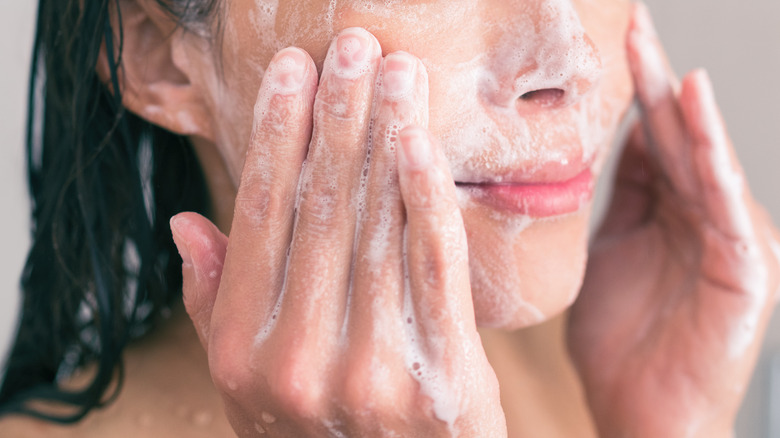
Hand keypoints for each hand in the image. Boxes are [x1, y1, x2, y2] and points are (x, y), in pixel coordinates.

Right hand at [170, 28, 504, 436]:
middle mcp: (298, 359)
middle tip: (350, 48)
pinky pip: (435, 271)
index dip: (274, 137)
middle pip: (320, 210)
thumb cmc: (318, 437)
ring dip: (385, 139)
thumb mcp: (247, 387)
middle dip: (336, 118)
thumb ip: (216, 306)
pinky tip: (420, 144)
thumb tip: (186, 225)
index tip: (290, 74)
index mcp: (243, 351)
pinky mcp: (443, 379)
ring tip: (395, 74)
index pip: (258, 219)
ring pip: (377, 228)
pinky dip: (428, 200)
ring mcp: (371, 372)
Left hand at [568, 4, 779, 436]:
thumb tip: (604, 150)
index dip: (629, 95)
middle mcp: (700, 218)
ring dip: (681, 106)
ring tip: (654, 53)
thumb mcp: (604, 257)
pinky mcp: (744, 267)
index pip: (650, 142)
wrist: (642, 414)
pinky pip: (723, 201)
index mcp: (665, 214)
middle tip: (630, 25)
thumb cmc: (619, 344)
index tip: (608, 47)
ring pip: (702, 160)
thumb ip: (613, 204)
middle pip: (675, 139)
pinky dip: (712, 154)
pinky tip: (694, 109)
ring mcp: (726, 239)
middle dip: (651, 82)